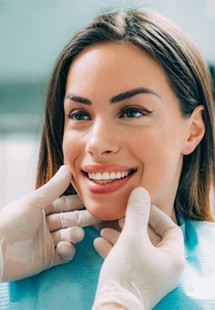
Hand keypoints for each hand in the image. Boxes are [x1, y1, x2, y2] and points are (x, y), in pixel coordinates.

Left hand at [0, 165, 98, 281]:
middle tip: (97, 216)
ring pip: (68, 236)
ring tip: (76, 234)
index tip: (92, 200)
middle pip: (69, 220)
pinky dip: (67, 250)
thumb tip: (67, 168)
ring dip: (75, 234)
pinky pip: (64, 254)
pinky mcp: (47, 259)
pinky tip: (63, 247)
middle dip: (82, 218)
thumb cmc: (11, 222)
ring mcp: (47, 242)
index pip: (64, 204)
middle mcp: (45, 225)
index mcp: (41, 209)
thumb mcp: (34, 201)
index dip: (77, 202)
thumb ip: (53, 187)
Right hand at [93, 187, 184, 309]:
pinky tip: (98, 242)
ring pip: (136, 248)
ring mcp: (149, 275)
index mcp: (172, 257)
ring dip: (120, 236)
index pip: (171, 228)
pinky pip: (127, 259)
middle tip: (119, 217)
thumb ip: (137, 212)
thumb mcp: (132, 237)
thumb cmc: (128, 272)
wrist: (112, 309)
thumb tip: (140, 191)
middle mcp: (164, 267)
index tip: (139, 207)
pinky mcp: (134, 281)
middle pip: (150, 237)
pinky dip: (115, 249)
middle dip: (132, 225)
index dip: (155, 214)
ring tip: (104, 228)